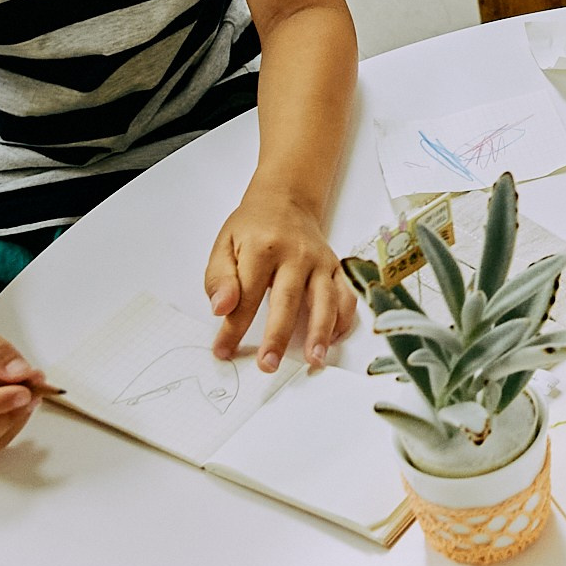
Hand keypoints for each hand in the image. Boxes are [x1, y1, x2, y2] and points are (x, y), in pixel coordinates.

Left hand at [203, 190, 356, 370]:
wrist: (286, 200)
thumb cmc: (253, 228)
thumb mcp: (224, 245)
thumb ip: (219, 279)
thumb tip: (221, 308)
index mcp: (263, 249)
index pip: (246, 296)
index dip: (234, 328)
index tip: (224, 351)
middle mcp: (296, 255)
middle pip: (287, 301)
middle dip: (278, 337)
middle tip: (268, 365)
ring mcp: (320, 262)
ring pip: (325, 300)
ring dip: (320, 332)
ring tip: (314, 359)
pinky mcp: (336, 268)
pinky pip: (346, 296)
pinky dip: (344, 320)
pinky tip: (333, 339)